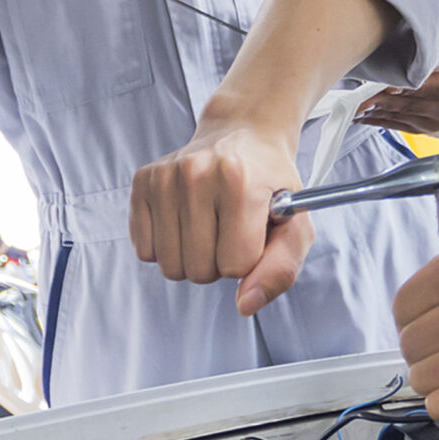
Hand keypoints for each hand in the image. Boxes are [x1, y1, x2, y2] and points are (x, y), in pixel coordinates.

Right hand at [129, 121, 312, 316]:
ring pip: (170, 266)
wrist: (244, 134)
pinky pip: (145, 250)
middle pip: (199, 270)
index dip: (249, 258)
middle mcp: (197, 173)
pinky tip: (185, 220)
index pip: (236, 265)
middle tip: (230, 229)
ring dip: (192, 257)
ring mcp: (166, 176)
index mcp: (241, 182)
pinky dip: (166, 247)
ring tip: (209, 225)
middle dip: (219, 262)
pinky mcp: (143, 181)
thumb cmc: (271, 182)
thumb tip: (245, 304)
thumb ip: (281, 269)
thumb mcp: (295, 225)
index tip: (253, 233)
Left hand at [355, 37, 438, 136]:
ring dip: (378, 111)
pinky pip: (401, 126)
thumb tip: (436, 51)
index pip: (431, 86)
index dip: (405, 86)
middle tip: (359, 94)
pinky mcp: (429, 132)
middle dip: (383, 99)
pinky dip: (381, 120)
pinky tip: (364, 115)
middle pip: (412, 103)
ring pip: (403, 116)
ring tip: (355, 104)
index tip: (383, 84)